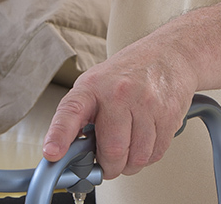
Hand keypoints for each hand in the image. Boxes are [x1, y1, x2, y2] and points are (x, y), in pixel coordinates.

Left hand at [42, 35, 198, 178]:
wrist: (168, 54)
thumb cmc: (128, 73)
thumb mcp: (96, 85)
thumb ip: (82, 117)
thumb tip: (69, 154)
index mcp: (92, 86)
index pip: (70, 112)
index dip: (59, 136)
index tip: (52, 153)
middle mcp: (118, 93)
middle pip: (112, 150)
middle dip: (109, 167)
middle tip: (107, 163)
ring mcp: (146, 103)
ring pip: (137, 158)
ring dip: (130, 164)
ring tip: (128, 148)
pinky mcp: (168, 114)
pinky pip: (156, 153)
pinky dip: (148, 157)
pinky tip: (145, 141)